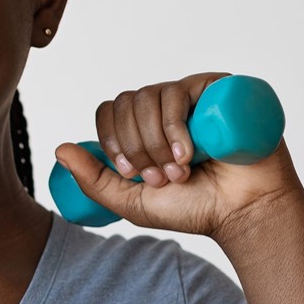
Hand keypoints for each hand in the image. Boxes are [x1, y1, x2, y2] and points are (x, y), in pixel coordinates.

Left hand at [53, 72, 303, 239]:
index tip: (130, 172)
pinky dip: (175, 125)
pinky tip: (188, 154)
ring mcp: (192, 96)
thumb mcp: (131, 201)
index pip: (109, 111)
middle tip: (160, 178)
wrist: (244, 212)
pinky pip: (180, 90)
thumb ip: (93, 179)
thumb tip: (59, 148)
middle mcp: (165, 106)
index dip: (111, 140)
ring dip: (156, 141)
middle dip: (137, 147)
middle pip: (126, 102)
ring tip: (179, 171)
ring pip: (149, 96)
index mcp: (143, 126)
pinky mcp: (217, 90)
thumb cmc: (194, 207)